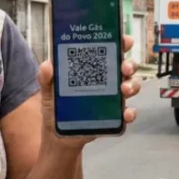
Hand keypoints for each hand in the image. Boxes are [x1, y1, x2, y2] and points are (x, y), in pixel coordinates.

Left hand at [38, 34, 141, 149]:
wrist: (58, 138)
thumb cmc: (55, 110)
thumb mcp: (48, 92)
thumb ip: (46, 79)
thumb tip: (47, 65)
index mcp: (92, 69)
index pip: (109, 51)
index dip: (120, 43)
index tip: (124, 40)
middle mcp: (106, 81)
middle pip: (125, 67)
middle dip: (129, 64)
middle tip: (125, 68)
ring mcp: (113, 99)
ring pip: (130, 86)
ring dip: (132, 86)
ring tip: (124, 90)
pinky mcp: (115, 117)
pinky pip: (128, 113)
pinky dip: (130, 113)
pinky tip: (126, 114)